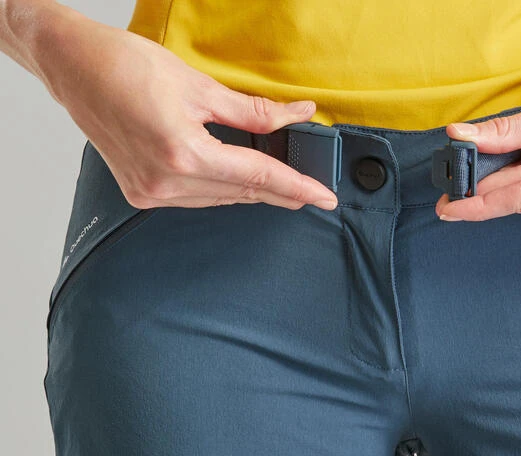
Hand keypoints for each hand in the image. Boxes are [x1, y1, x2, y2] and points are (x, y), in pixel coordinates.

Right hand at [39, 9, 337, 210]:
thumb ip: (254, 112)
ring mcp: (152, 193)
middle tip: (311, 193)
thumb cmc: (125, 65)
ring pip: (220, 198)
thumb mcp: (199, 85)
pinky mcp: (142, 193)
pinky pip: (196, 198)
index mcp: (183, 153)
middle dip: (279, 191)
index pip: (257, 176)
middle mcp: (167, 182)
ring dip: (251, 191)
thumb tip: (297, 117)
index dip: (296, 187)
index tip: (324, 198)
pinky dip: (221, 189)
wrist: (71, 66)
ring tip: (280, 185)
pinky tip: (236, 181)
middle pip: (241, 192)